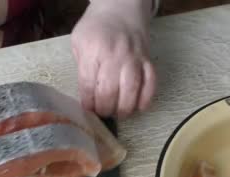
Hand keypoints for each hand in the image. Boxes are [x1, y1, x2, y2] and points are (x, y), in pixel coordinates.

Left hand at [71, 0, 155, 118]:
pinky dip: (146, 98)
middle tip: (102, 113)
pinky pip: (151, 82)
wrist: (121, 9)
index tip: (88, 109)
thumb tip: (87, 95)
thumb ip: (81, 66)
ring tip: (118, 113)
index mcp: (93, 51)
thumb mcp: (78, 41)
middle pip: (109, 91)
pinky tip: (138, 107)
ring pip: (131, 90)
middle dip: (104, 109)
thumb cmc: (96, 27)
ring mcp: (134, 58)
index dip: (88, 102)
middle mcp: (115, 55)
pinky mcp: (147, 60)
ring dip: (124, 108)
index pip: (89, 85)